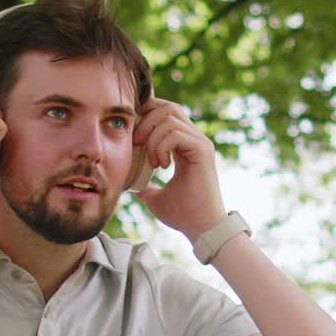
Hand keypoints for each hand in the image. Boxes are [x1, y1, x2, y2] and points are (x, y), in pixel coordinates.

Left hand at [133, 98, 226, 240]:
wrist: (200, 228)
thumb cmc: (183, 214)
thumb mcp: (156, 197)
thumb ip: (146, 186)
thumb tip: (132, 185)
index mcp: (185, 146)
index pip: (166, 114)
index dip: (146, 116)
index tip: (132, 137)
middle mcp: (194, 140)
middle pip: (168, 107)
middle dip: (146, 121)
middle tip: (136, 143)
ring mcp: (200, 143)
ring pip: (170, 118)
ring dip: (152, 138)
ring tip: (151, 162)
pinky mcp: (203, 150)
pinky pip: (176, 134)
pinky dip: (161, 146)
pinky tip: (161, 166)